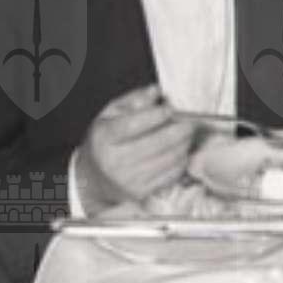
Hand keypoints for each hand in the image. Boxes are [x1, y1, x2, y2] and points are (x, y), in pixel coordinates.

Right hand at [77, 85, 194, 207]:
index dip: (155, 116)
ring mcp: (128, 179)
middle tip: (188, 121)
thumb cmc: (106, 140)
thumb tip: (156, 91)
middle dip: (179, 130)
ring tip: (187, 134)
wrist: (94, 177)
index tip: (169, 108)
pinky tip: (181, 150)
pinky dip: (182, 160)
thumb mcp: (111, 114)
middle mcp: (114, 161)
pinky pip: (171, 174)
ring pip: (168, 159)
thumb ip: (134, 100)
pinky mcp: (141, 192)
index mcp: (104, 137)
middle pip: (157, 143)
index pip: (133, 125)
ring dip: (184, 144)